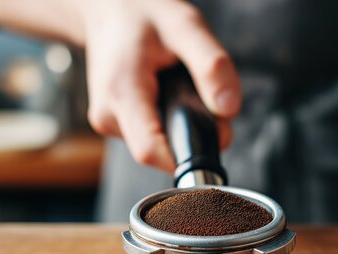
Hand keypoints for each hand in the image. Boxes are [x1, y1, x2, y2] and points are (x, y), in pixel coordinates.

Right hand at [82, 0, 240, 171]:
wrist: (110, 10)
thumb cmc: (144, 14)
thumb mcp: (186, 27)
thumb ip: (211, 67)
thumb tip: (228, 110)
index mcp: (121, 92)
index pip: (151, 152)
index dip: (187, 155)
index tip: (212, 136)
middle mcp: (108, 115)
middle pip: (160, 152)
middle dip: (191, 135)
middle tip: (201, 98)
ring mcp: (109, 122)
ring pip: (157, 145)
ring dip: (180, 125)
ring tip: (179, 88)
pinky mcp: (114, 123)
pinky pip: (150, 135)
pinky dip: (167, 120)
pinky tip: (165, 94)